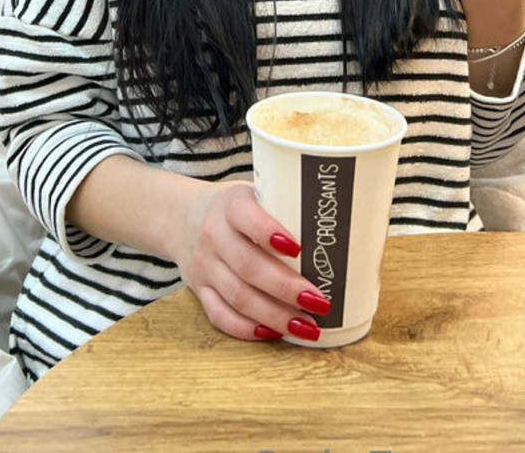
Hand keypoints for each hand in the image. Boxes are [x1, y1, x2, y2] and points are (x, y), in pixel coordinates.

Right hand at [168, 180, 330, 341]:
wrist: (180, 217)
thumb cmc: (233, 207)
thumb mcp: (252, 192)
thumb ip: (283, 206)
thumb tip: (344, 227)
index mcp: (230, 204)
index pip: (246, 216)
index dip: (269, 232)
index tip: (299, 248)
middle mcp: (213, 234)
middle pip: (248, 266)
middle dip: (285, 288)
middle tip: (319, 301)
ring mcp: (204, 265)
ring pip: (237, 296)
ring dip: (274, 315)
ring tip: (305, 326)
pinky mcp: (199, 290)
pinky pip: (220, 315)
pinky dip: (247, 328)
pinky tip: (273, 333)